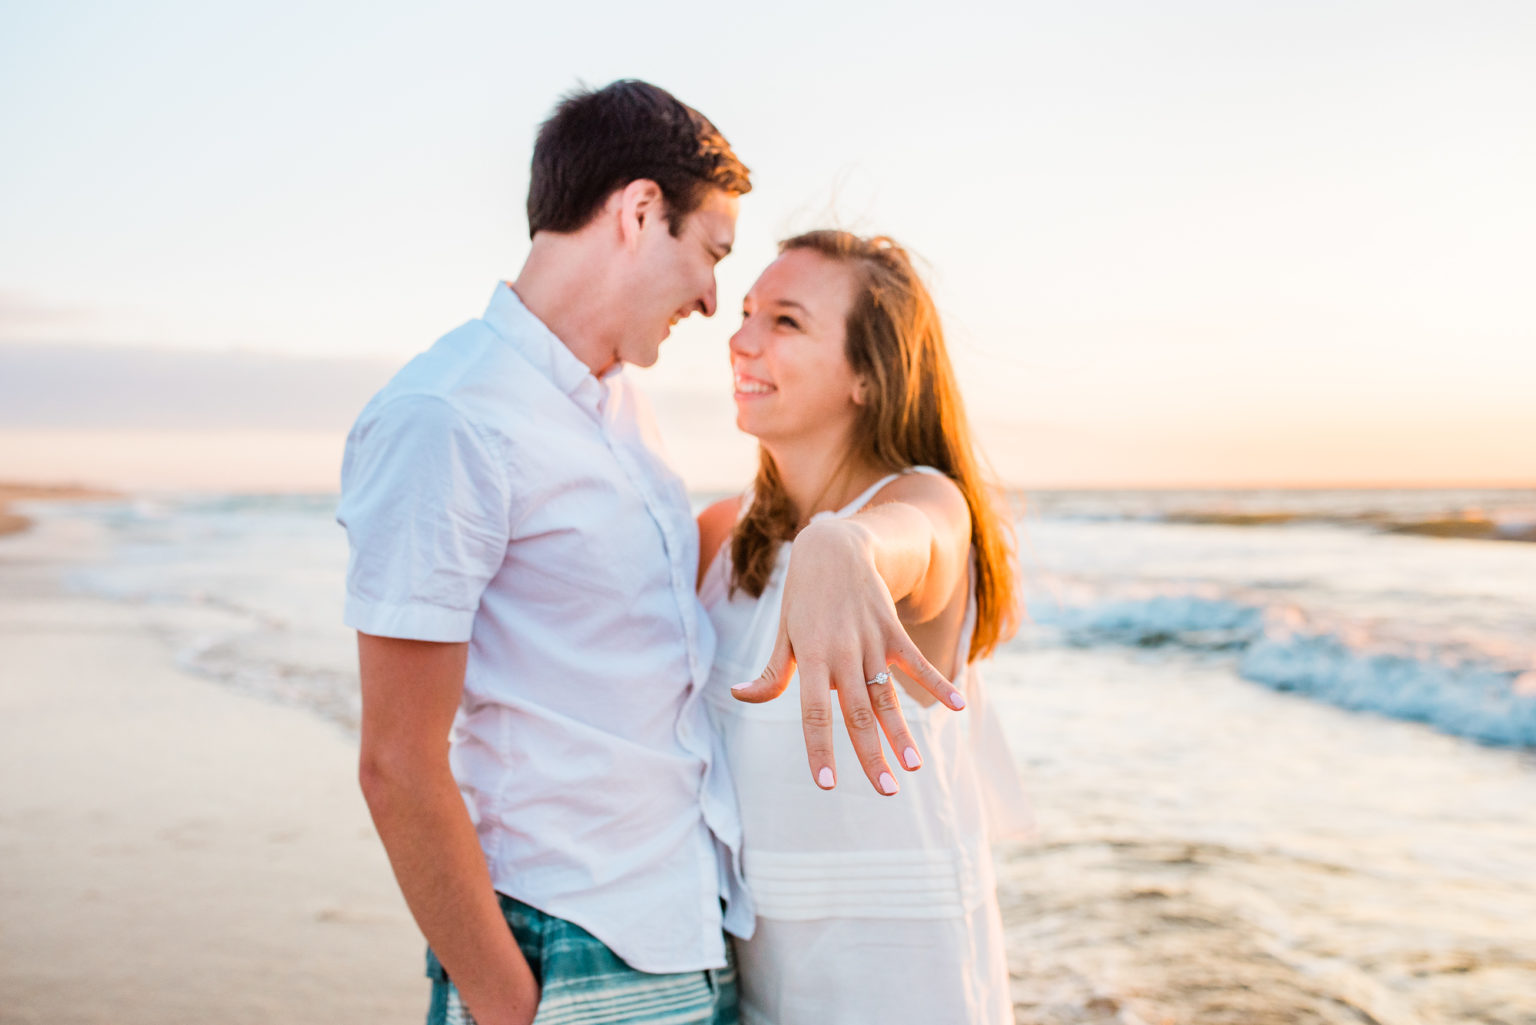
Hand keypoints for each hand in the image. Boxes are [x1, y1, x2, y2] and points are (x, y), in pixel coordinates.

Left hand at [731, 519, 964, 793]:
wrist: (833, 548)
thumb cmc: (802, 598)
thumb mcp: (784, 633)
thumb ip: (772, 672)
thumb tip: (741, 696)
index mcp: (811, 658)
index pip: (814, 713)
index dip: (820, 749)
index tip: (827, 784)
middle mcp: (842, 653)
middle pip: (857, 713)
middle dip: (871, 755)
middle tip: (884, 790)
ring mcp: (871, 641)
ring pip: (887, 696)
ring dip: (901, 732)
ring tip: (912, 766)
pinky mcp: (893, 631)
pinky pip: (917, 662)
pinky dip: (937, 683)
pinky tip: (956, 706)